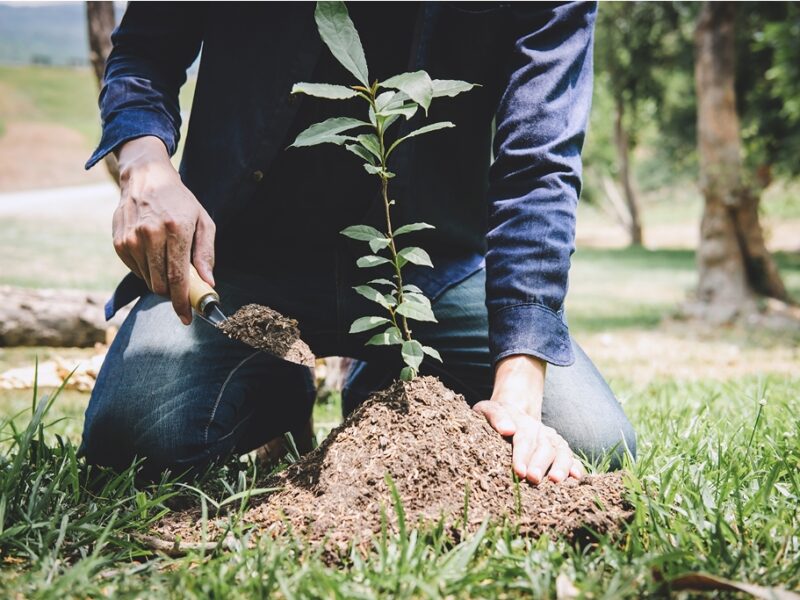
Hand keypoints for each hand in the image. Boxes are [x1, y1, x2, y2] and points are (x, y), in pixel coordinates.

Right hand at [112, 136, 215, 324]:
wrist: (146, 178)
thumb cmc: (180, 201)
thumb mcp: (203, 222)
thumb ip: (206, 254)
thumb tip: (208, 282)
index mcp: (175, 230)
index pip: (177, 277)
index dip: (182, 302)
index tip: (187, 317)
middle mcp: (150, 235)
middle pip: (160, 284)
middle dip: (173, 295)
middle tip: (183, 291)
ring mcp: (131, 239)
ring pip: (148, 280)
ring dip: (161, 280)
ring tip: (169, 261)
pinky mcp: (119, 243)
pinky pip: (136, 271)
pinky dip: (148, 270)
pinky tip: (154, 252)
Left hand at [474, 354, 583, 483]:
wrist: (512, 411)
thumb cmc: (494, 417)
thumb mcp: (486, 410)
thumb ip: (495, 416)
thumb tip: (507, 429)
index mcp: (522, 420)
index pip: (524, 437)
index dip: (522, 454)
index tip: (519, 471)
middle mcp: (540, 430)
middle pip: (544, 446)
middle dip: (540, 464)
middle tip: (534, 479)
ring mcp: (551, 439)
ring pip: (561, 451)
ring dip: (560, 466)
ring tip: (556, 480)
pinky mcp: (558, 448)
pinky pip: (570, 456)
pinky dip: (575, 466)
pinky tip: (577, 477)